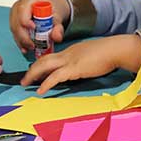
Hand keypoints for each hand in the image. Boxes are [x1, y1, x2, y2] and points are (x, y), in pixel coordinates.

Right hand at [9, 0, 70, 53]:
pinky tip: (25, 49)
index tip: (34, 29)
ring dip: (21, 41)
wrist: (49, 9)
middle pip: (16, 23)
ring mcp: (14, 16)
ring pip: (14, 30)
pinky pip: (14, 34)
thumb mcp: (57, 18)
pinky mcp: (14, 24)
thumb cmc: (52, 11)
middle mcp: (18, 8)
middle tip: (33, 46)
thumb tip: (57, 38)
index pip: (22, 11)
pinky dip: (20, 42)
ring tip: (31, 48)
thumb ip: (58, 28)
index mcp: (28, 2)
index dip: (26, 21)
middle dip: (23, 36)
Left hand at [20, 34, 140, 94]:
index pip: (52, 57)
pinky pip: (55, 77)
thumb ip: (85, 61)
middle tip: (24, 79)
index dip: (41, 65)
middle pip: (44, 60)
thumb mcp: (92, 56)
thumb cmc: (109, 53)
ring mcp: (70, 60)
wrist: (115, 50)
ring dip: (33, 75)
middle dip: (32, 70)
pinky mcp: (74, 69)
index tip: (35, 73)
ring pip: (44, 66)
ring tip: (26, 84)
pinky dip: (46, 84)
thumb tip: (82, 68)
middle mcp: (67, 54)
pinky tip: (40, 91)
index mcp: (72, 51)